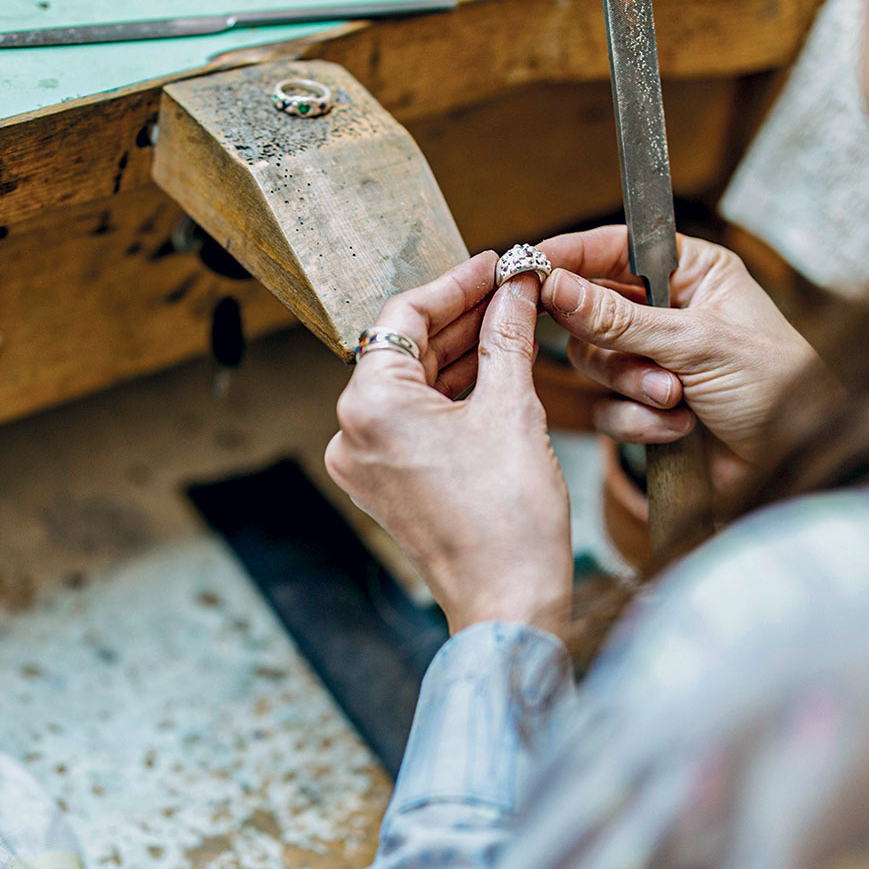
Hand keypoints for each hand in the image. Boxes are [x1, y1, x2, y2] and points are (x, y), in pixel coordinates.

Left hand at [325, 252, 572, 636]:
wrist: (507, 603)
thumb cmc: (506, 522)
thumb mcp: (513, 409)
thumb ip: (508, 338)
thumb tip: (516, 290)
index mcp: (368, 407)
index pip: (404, 316)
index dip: (456, 284)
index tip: (496, 266)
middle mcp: (352, 433)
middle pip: (405, 348)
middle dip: (461, 317)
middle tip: (511, 289)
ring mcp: (365, 462)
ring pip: (412, 384)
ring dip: (459, 352)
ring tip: (510, 321)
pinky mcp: (386, 483)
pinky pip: (414, 419)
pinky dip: (451, 392)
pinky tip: (492, 368)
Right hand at [537, 227, 830, 462]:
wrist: (797, 463)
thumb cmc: (778, 386)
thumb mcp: (696, 342)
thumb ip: (618, 318)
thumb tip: (555, 286)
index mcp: (693, 273)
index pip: (615, 248)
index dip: (571, 256)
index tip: (530, 267)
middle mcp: (671, 312)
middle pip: (592, 312)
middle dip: (616, 347)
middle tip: (635, 359)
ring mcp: (657, 361)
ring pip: (597, 365)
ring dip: (633, 387)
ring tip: (677, 398)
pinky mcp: (649, 408)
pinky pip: (608, 409)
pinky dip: (640, 422)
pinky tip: (681, 427)